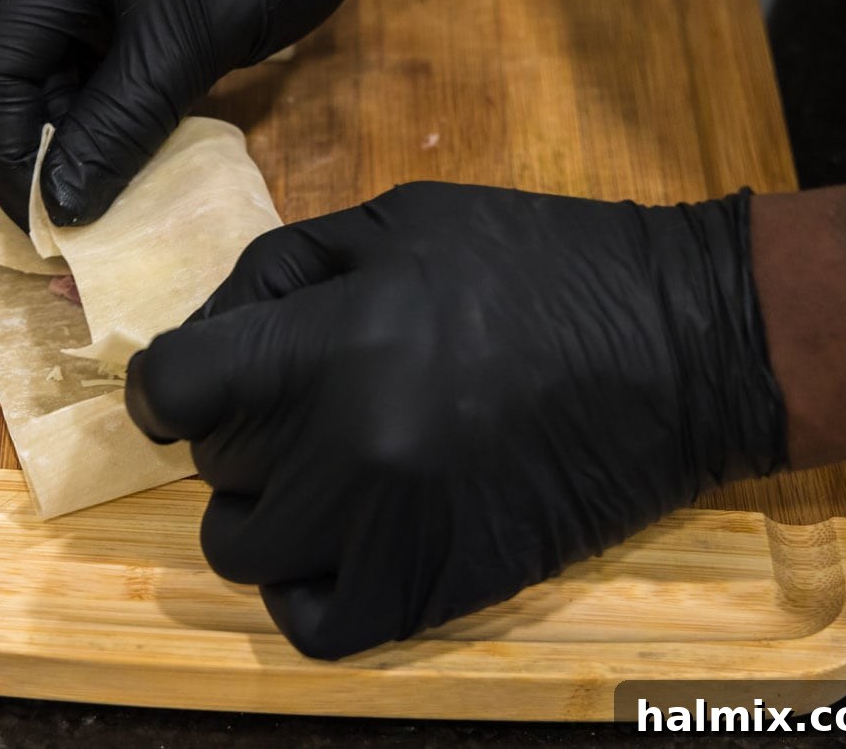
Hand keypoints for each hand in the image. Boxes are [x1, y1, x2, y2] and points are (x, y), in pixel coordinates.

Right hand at [0, 0, 428, 227]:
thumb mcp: (191, 38)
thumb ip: (118, 126)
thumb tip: (60, 207)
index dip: (11, 157)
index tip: (43, 230)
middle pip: (15, 71)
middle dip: (45, 151)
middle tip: (76, 228)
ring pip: (54, 71)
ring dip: (80, 136)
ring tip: (106, 202)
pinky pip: (90, 57)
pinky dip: (108, 108)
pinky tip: (127, 155)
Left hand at [125, 182, 786, 658]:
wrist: (686, 348)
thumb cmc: (541, 264)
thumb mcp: (399, 220)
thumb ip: (279, 271)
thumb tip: (206, 331)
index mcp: (334, 345)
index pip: (171, 389)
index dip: (159, 382)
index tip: (180, 382)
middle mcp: (346, 450)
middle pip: (210, 459)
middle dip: (236, 423)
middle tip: (298, 397)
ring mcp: (388, 533)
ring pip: (242, 548)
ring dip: (261, 506)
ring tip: (318, 468)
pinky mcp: (436, 592)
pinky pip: (309, 625)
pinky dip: (304, 587)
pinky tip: (339, 539)